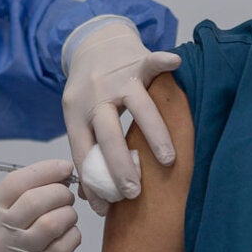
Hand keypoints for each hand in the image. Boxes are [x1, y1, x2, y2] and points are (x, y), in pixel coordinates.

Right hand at [0, 160, 80, 251]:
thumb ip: (17, 199)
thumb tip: (57, 175)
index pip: (16, 182)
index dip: (45, 170)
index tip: (64, 168)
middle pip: (38, 200)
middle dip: (60, 192)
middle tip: (65, 196)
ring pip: (54, 222)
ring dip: (68, 213)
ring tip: (66, 216)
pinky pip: (65, 246)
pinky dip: (73, 235)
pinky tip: (68, 236)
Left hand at [61, 16, 180, 214]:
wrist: (91, 43)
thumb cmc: (88, 90)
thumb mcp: (77, 116)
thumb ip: (86, 149)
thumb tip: (93, 195)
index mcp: (76, 113)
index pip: (82, 151)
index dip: (92, 181)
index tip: (106, 208)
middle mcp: (96, 96)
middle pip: (108, 134)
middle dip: (120, 165)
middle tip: (133, 192)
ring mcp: (118, 78)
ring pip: (138, 106)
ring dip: (153, 134)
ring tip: (167, 160)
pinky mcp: (137, 61)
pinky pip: (152, 62)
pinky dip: (163, 62)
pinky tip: (175, 63)